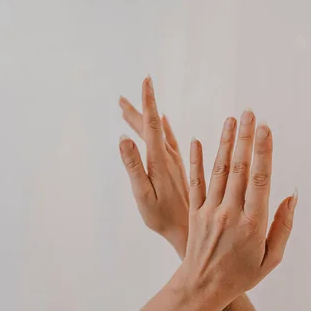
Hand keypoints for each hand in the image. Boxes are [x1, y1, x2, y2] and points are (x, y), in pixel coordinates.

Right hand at [118, 77, 188, 256]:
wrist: (189, 230)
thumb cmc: (163, 217)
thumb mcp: (143, 194)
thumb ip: (133, 165)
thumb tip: (122, 138)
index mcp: (160, 160)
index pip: (152, 124)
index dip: (148, 101)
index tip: (146, 79)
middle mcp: (170, 157)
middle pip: (152, 127)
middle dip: (137, 109)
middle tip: (122, 97)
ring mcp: (176, 162)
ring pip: (159, 133)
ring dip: (146, 119)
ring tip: (131, 109)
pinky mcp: (180, 169)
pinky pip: (170, 141)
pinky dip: (162, 129)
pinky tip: (164, 123)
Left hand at [177, 111, 296, 310]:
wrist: (202, 289)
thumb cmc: (241, 275)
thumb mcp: (272, 258)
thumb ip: (283, 226)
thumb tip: (293, 195)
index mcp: (253, 224)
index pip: (260, 180)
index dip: (263, 152)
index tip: (265, 128)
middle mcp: (230, 213)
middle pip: (239, 169)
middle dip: (245, 138)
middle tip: (249, 113)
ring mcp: (210, 211)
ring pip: (218, 171)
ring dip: (224, 143)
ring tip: (231, 119)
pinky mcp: (194, 213)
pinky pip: (195, 183)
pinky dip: (196, 161)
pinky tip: (197, 140)